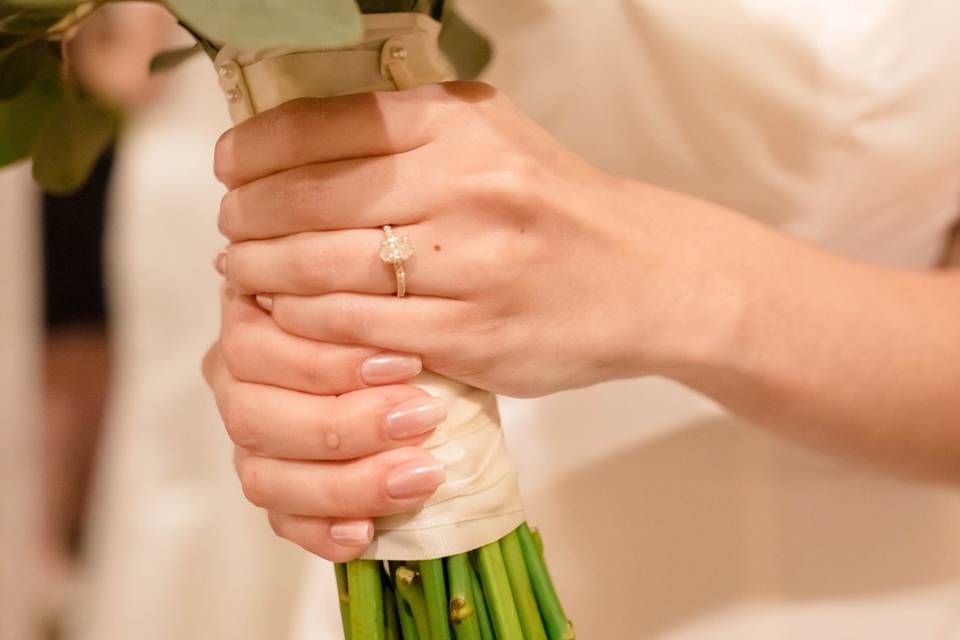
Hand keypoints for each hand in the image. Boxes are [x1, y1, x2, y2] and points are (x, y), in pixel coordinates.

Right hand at [203, 287, 447, 560]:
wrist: (421, 362)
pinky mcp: (275, 489)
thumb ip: (365, 295)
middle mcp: (233, 381)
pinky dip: (323, 529)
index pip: (258, 348)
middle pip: (254, 416)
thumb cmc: (395, 315)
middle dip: (346, 424)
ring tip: (422, 475)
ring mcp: (248, 441)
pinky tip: (366, 531)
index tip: (408, 364)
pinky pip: (281, 520)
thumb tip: (376, 273)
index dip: (329, 363)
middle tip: (424, 418)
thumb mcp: (380, 293)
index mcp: (247, 318)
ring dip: (347, 481)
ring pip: (264, 476)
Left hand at [214, 81, 737, 397]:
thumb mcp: (495, 135)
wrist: (647, 276)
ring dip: (262, 273)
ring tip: (243, 274)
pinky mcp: (474, 335)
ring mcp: (471, 265)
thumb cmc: (556, 206)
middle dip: (245, 217)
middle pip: (309, 199)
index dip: (254, 149)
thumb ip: (408, 125)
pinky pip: (356, 328)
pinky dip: (304, 322)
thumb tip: (297, 134)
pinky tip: (286, 316)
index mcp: (461, 123)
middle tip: (229, 229)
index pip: (321, 124)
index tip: (229, 167)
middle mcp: (466, 185)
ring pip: (322, 267)